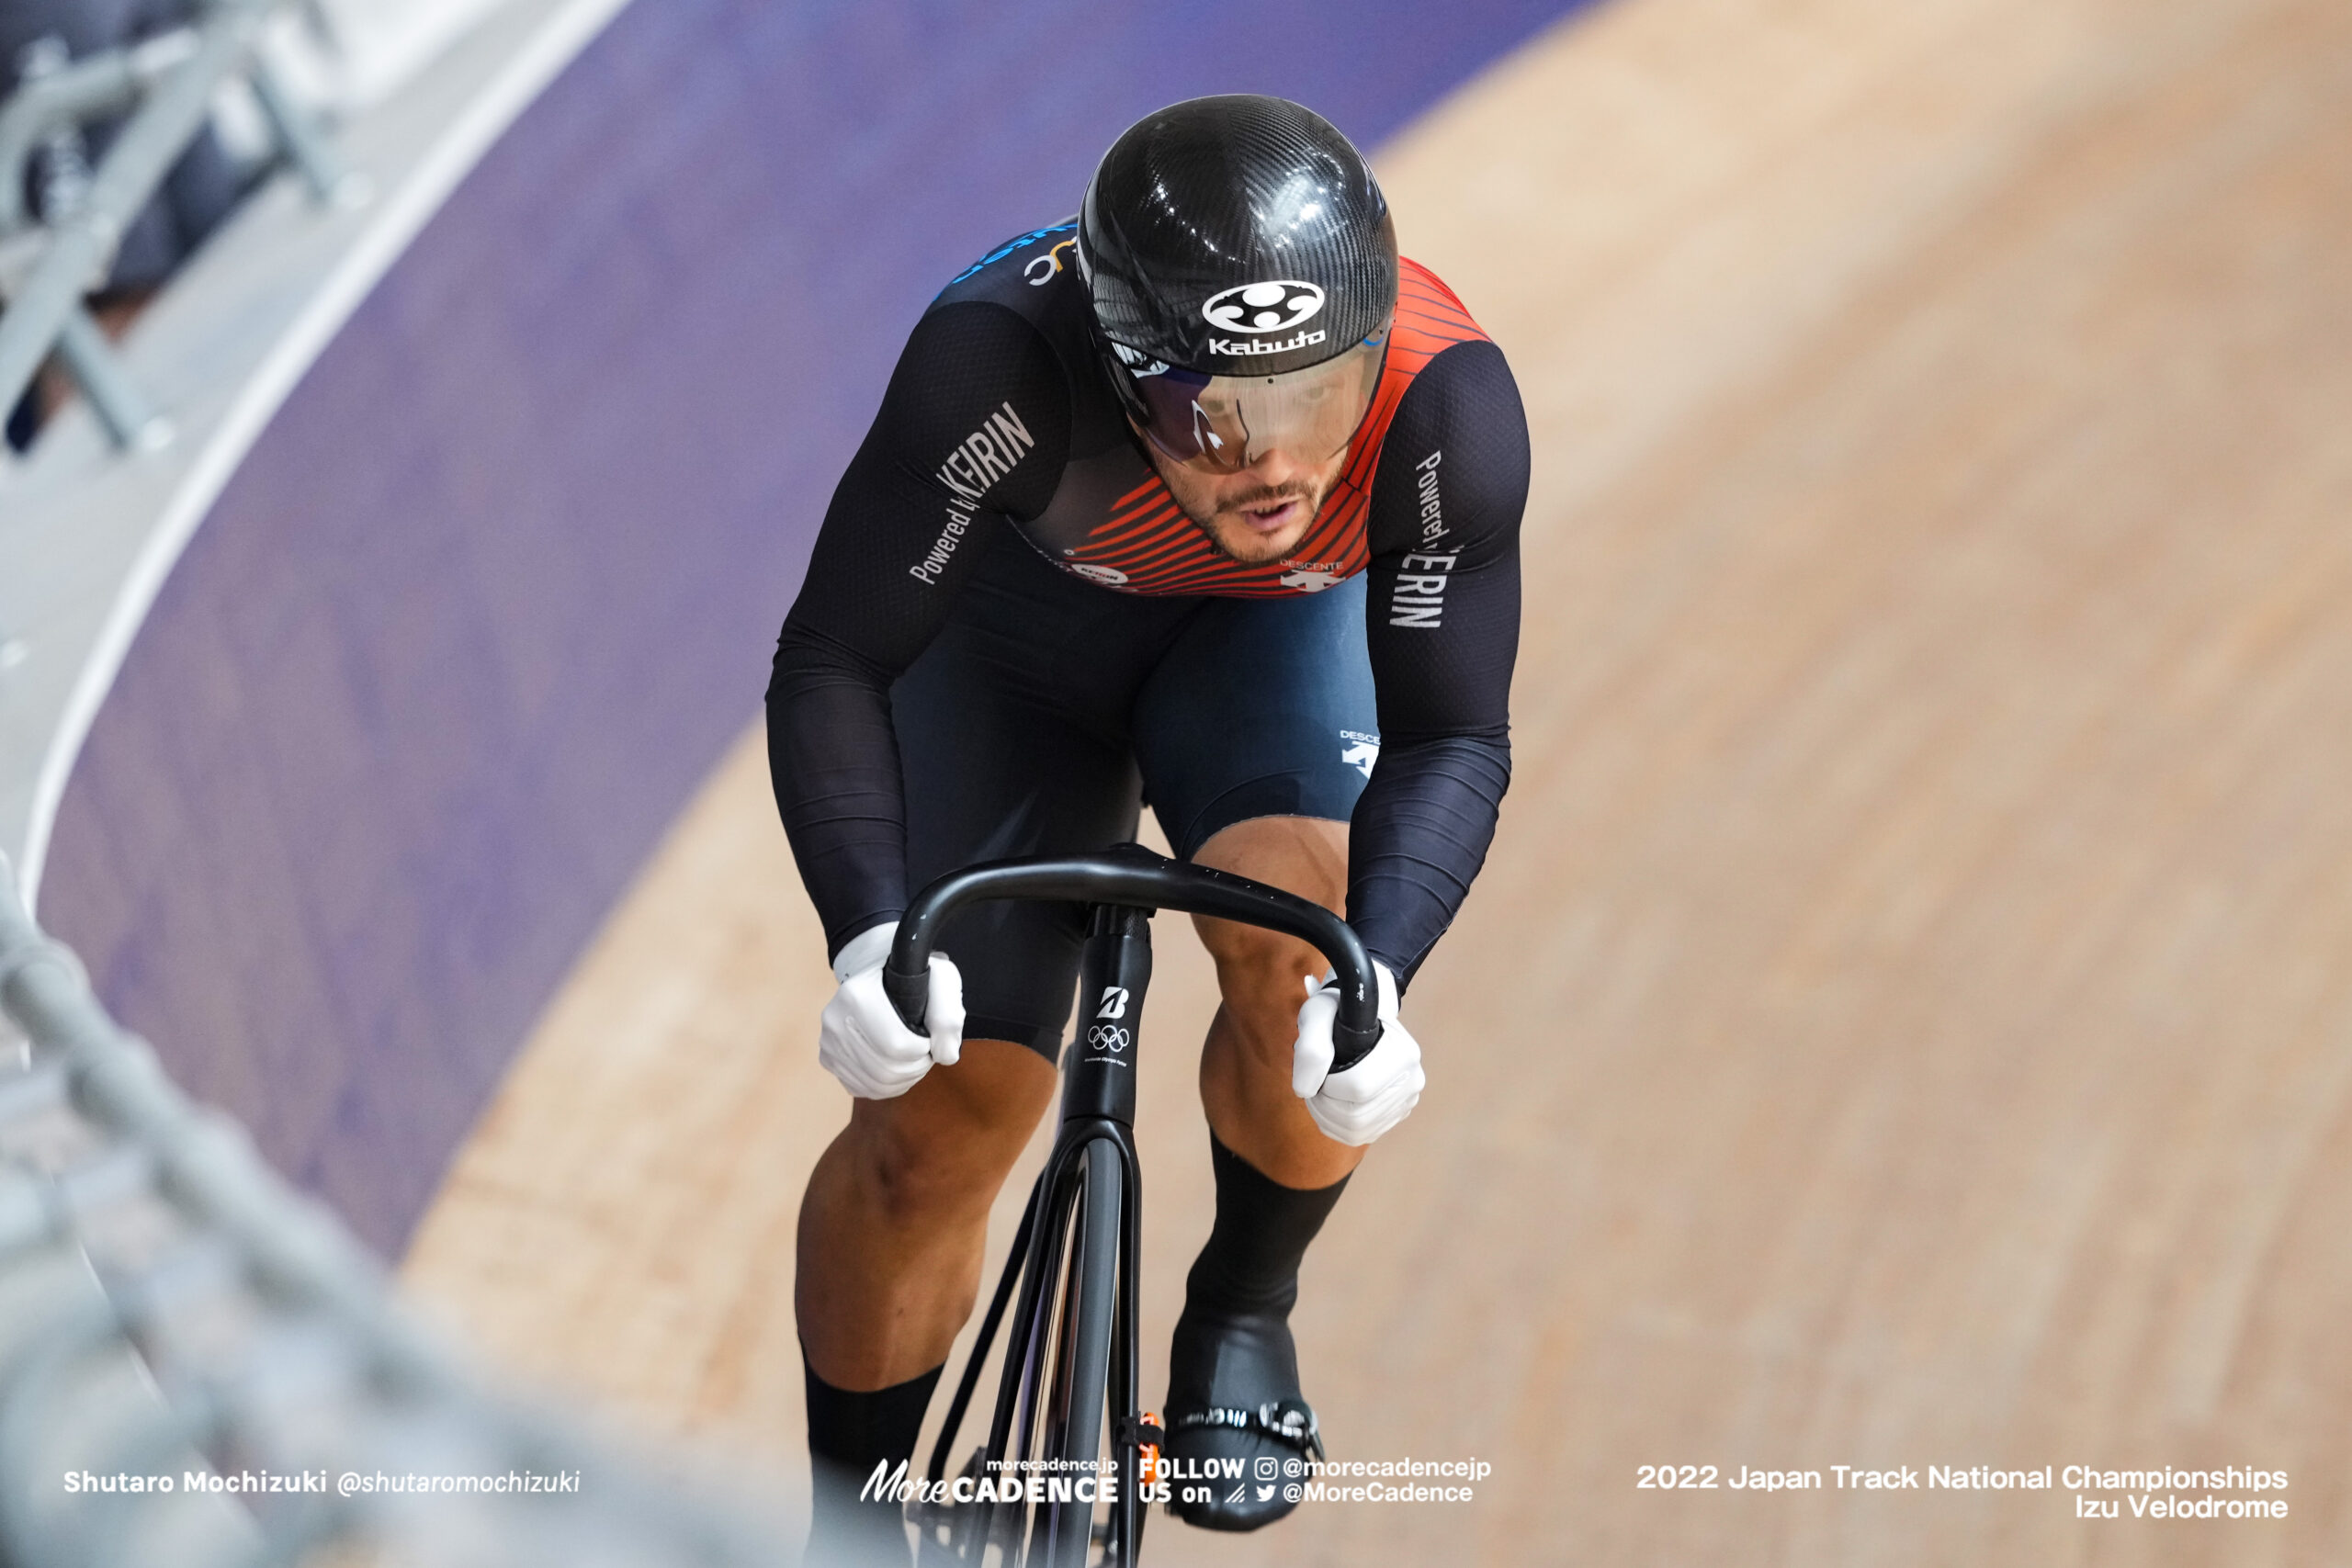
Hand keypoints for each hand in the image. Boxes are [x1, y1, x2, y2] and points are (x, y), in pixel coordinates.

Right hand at [818, 923, 965, 1098]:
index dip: (923, 1050)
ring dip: (904, 1079)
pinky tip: (896, 1067)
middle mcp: (836, 1019)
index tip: (929, 1037)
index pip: (897, 1046)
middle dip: (916, 1068)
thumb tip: (943, 1055)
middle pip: (885, 1071)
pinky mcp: (828, 1058)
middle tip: (925, 1053)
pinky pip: (862, 1089)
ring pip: (875, 1085)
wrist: (879, 975)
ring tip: (913, 1060)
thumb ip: (948, 1015)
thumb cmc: (912, 978)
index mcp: (858, 995)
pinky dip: (886, 1086)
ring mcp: (829, 1041)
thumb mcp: (941, 979)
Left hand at [1290, 960, 1422, 1145]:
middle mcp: (1412, 1079)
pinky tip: (1332, 1103)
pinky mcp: (1396, 1114)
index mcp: (1402, 1052)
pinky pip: (1360, 1136)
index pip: (1358, 1087)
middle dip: (1324, 1105)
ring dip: (1326, 1117)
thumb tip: (1305, 1091)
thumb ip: (1310, 1049)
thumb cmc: (1337, 1014)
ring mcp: (1406, 1100)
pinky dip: (1336, 1125)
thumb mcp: (1317, 1016)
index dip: (1327, 1085)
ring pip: (1357, 1131)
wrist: (1357, 1018)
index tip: (1320, 1068)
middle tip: (1315, 1083)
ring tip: (1321, 1092)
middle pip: (1357, 1117)